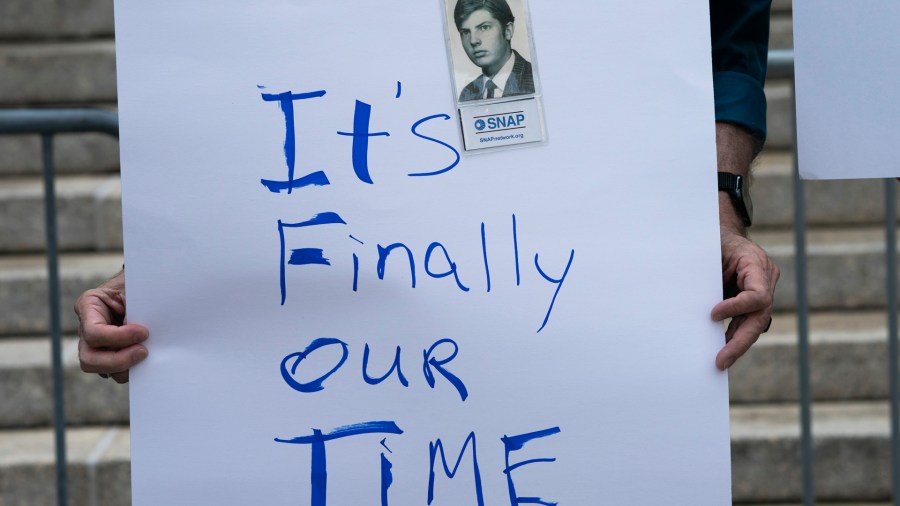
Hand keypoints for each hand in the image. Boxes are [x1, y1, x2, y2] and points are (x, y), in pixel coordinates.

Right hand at [74, 271, 148, 382]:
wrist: (141, 286)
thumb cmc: (136, 285)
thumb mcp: (133, 289)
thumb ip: (134, 309)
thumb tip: (142, 336)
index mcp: (88, 306)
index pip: (93, 332)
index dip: (119, 337)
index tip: (144, 332)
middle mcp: (86, 328)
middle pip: (89, 358)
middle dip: (118, 360)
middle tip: (144, 351)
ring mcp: (96, 345)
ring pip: (100, 369)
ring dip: (125, 367)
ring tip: (146, 354)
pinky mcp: (110, 355)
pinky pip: (116, 371)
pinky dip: (131, 370)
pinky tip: (146, 360)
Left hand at [711, 230, 778, 369]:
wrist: (725, 235)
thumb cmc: (715, 241)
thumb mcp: (711, 251)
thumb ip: (709, 275)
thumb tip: (698, 307)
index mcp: (756, 264)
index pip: (757, 295)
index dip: (736, 308)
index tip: (712, 315)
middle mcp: (766, 279)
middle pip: (759, 317)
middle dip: (739, 341)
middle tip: (721, 360)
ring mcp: (764, 290)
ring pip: (755, 324)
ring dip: (736, 344)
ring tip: (720, 361)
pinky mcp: (755, 300)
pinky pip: (747, 321)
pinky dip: (734, 335)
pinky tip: (721, 349)